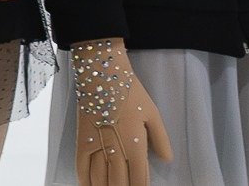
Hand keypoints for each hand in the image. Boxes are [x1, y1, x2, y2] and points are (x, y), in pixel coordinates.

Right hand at [70, 39, 170, 185]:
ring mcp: (96, 145)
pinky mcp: (81, 139)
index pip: (139, 180)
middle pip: (119, 183)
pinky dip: (85, 180)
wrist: (101, 74)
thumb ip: (161, 140)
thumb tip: (167, 159)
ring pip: (100, 179)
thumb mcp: (153, 114)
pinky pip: (81, 166)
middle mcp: (114, 149)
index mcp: (135, 145)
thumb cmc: (129, 92)